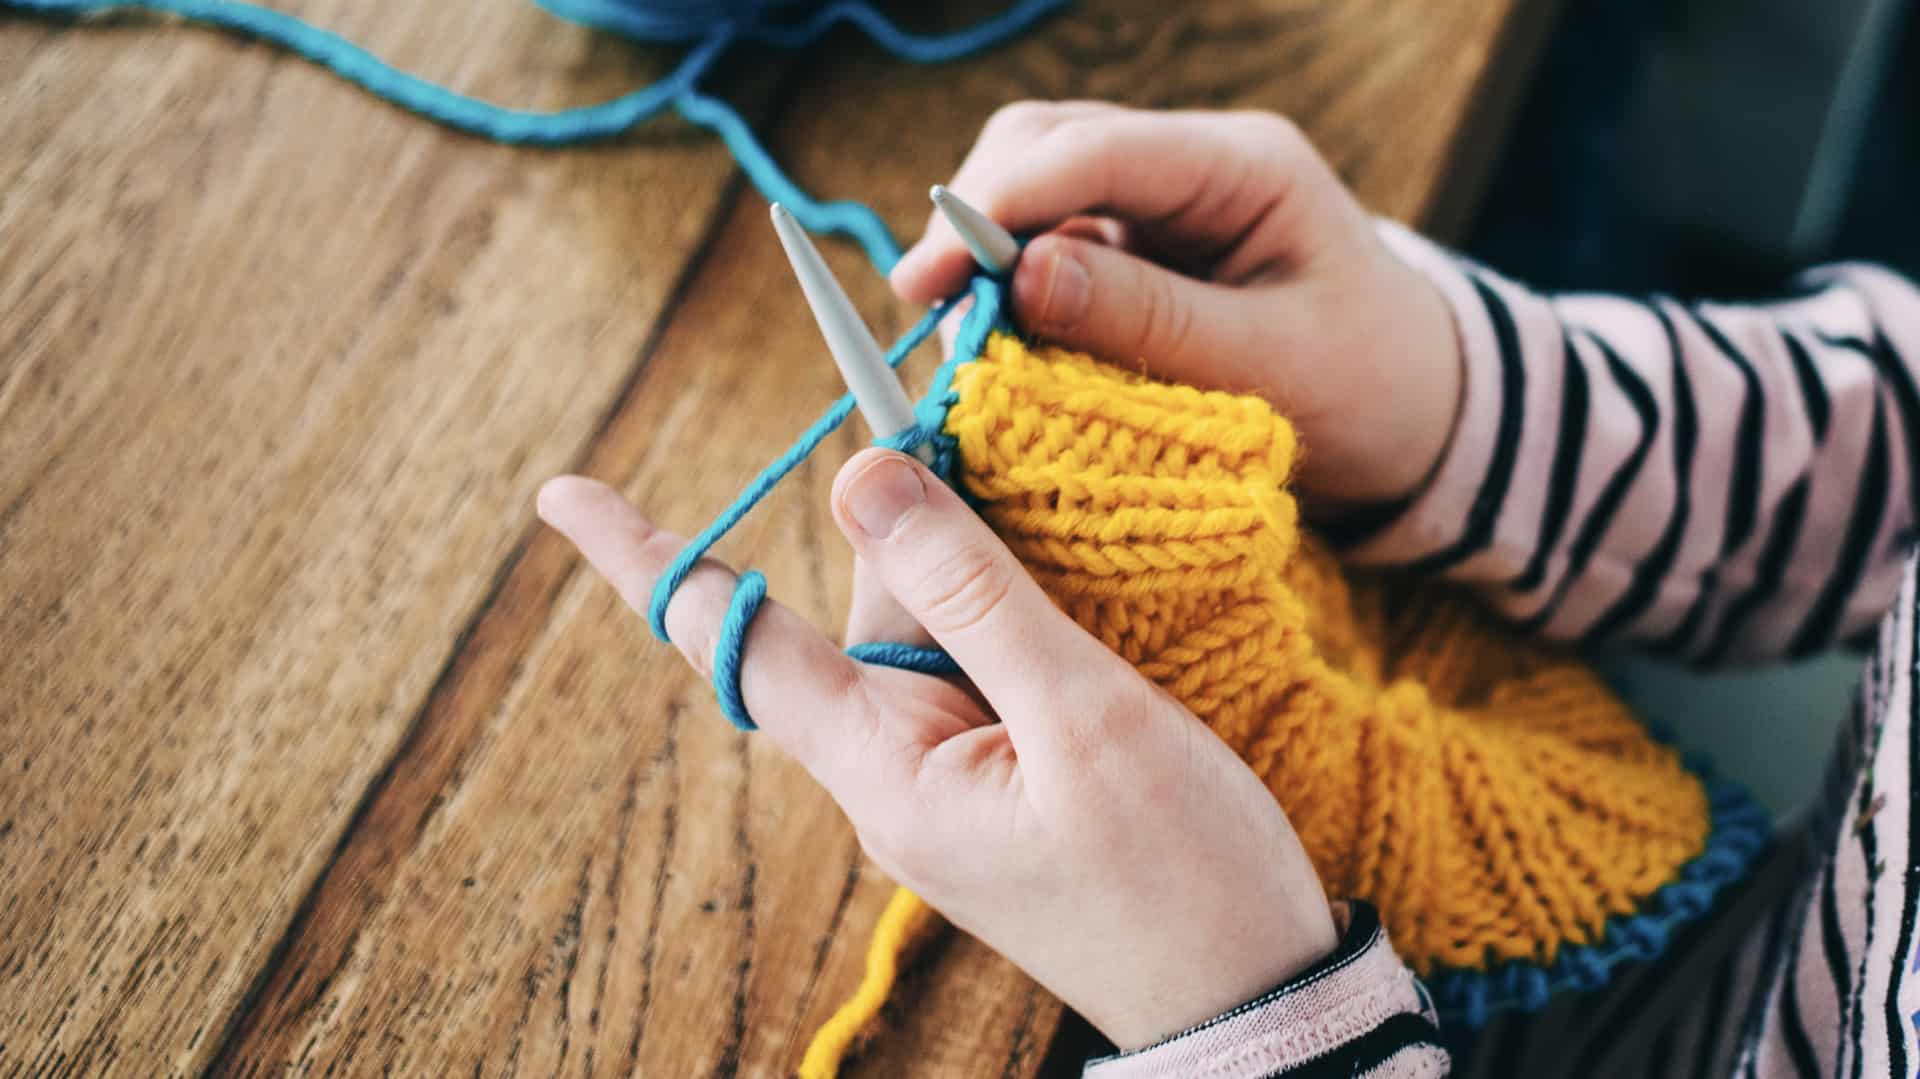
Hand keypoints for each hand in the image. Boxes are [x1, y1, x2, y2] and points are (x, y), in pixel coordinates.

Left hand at [538, 451, 1337, 1050]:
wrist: (1257, 999)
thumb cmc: (1181, 879)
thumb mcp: (1084, 718)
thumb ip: (974, 591)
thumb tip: (863, 470)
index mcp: (885, 768)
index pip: (736, 642)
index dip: (648, 558)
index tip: (560, 491)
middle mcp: (894, 769)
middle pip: (858, 605)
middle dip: (905, 513)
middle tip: (955, 406)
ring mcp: (949, 775)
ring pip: (927, 625)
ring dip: (973, 554)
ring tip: (1045, 500)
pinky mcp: (1004, 776)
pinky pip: (976, 662)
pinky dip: (1005, 601)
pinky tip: (1063, 566)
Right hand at [892, 102, 1463, 509]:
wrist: (1422, 419)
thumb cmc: (1369, 390)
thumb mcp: (1270, 367)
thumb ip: (1148, 322)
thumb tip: (1021, 280)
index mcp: (1244, 166)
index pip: (1094, 151)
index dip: (999, 206)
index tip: (930, 279)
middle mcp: (1195, 163)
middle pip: (1047, 144)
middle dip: (976, 217)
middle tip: (926, 307)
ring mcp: (1164, 202)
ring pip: (1037, 186)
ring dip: (985, 250)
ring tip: (952, 329)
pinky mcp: (1143, 249)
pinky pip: (1052, 244)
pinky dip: (1010, 287)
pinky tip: (990, 337)